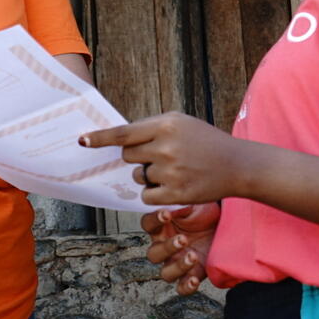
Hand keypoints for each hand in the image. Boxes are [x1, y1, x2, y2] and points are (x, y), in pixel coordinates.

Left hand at [80, 111, 248, 204]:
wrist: (237, 165)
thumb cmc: (204, 141)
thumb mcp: (180, 123)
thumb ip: (150, 128)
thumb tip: (118, 139)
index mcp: (165, 125)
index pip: (124, 133)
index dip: (100, 138)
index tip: (82, 141)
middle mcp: (166, 147)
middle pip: (127, 157)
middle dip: (138, 158)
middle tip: (160, 156)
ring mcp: (170, 172)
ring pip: (138, 176)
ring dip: (148, 176)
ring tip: (174, 170)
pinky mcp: (175, 193)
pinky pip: (146, 195)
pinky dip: (155, 193)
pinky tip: (174, 185)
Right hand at [142, 203, 219, 295]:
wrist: (223, 223)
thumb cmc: (203, 213)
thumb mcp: (194, 205)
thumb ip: (181, 206)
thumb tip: (174, 205)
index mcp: (161, 227)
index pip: (147, 224)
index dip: (153, 220)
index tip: (166, 215)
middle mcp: (165, 246)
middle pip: (153, 254)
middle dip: (167, 248)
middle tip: (182, 239)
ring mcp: (177, 262)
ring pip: (165, 273)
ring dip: (177, 267)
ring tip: (193, 256)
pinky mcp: (192, 274)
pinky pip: (181, 287)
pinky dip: (185, 286)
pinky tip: (194, 279)